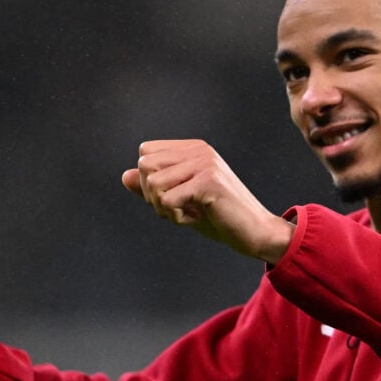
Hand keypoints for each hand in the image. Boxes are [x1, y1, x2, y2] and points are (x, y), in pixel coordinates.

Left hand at [121, 139, 293, 262]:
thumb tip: (125, 176)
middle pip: (144, 165)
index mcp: (193, 148)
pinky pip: (167, 199)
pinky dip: (175, 217)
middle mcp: (199, 150)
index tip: (172, 197)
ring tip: (187, 214)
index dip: (148, 180)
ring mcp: (205, 163)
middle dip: (151, 194)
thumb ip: (154, 188)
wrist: (255, 232)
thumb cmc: (219, 217)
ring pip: (152, 182)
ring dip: (163, 207)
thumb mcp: (181, 201)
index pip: (145, 152)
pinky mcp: (208, 181)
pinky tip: (196, 219)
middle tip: (176, 209)